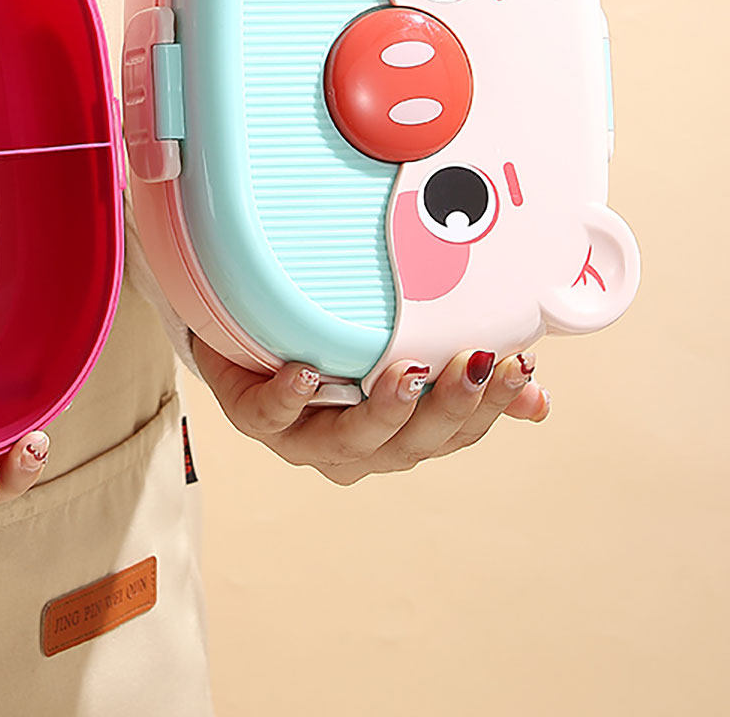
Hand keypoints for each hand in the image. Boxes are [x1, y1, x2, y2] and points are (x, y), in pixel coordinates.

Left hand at [191, 340, 549, 485]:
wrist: (243, 332)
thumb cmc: (331, 344)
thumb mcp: (397, 348)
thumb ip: (461, 371)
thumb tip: (538, 397)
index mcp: (397, 437)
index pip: (455, 433)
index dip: (491, 405)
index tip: (521, 365)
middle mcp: (355, 450)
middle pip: (409, 444)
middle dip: (448, 406)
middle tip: (477, 363)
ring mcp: (302, 439)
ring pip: (350, 441)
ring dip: (383, 409)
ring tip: (405, 373)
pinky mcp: (253, 416)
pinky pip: (271, 415)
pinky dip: (290, 398)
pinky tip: (306, 373)